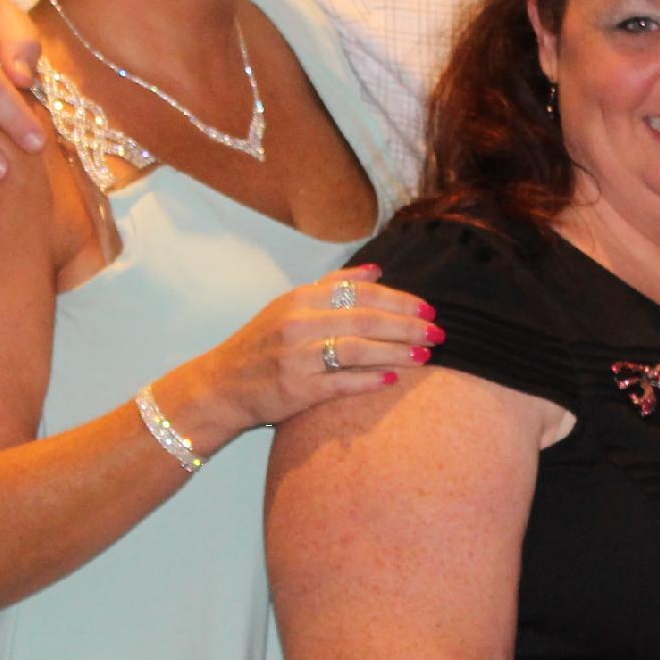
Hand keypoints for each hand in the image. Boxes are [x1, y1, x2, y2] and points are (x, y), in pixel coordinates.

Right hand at [156, 266, 441, 442]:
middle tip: (438, 333)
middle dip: (408, 325)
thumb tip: (378, 271)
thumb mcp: (290, 306)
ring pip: (358, 348)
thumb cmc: (261, 346)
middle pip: (366, 318)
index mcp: (300, 298)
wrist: (221, 386)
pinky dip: (370, 379)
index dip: (400, 299)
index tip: (428, 309)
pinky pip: (341, 382)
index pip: (360, 292)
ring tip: (426, 355)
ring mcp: (296, 356)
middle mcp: (298, 323)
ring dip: (397, 351)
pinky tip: (394, 378)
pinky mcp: (296, 388)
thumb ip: (332, 287)